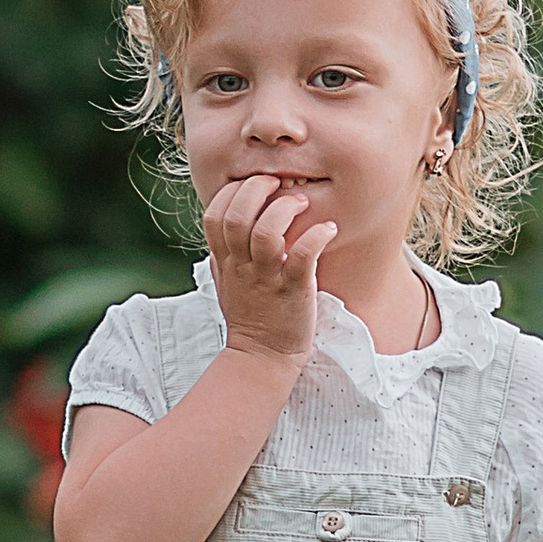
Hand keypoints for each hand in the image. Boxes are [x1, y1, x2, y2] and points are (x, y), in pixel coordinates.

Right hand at [202, 174, 335, 375]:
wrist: (263, 356)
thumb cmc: (250, 316)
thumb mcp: (226, 282)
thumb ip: (223, 253)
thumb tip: (223, 226)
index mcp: (225, 261)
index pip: (214, 215)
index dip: (231, 193)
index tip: (253, 186)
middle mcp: (242, 266)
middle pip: (236, 216)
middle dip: (257, 190)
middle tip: (279, 185)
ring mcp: (266, 278)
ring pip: (265, 233)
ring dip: (285, 209)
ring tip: (302, 203)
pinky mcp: (292, 291)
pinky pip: (301, 257)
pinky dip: (316, 236)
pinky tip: (328, 229)